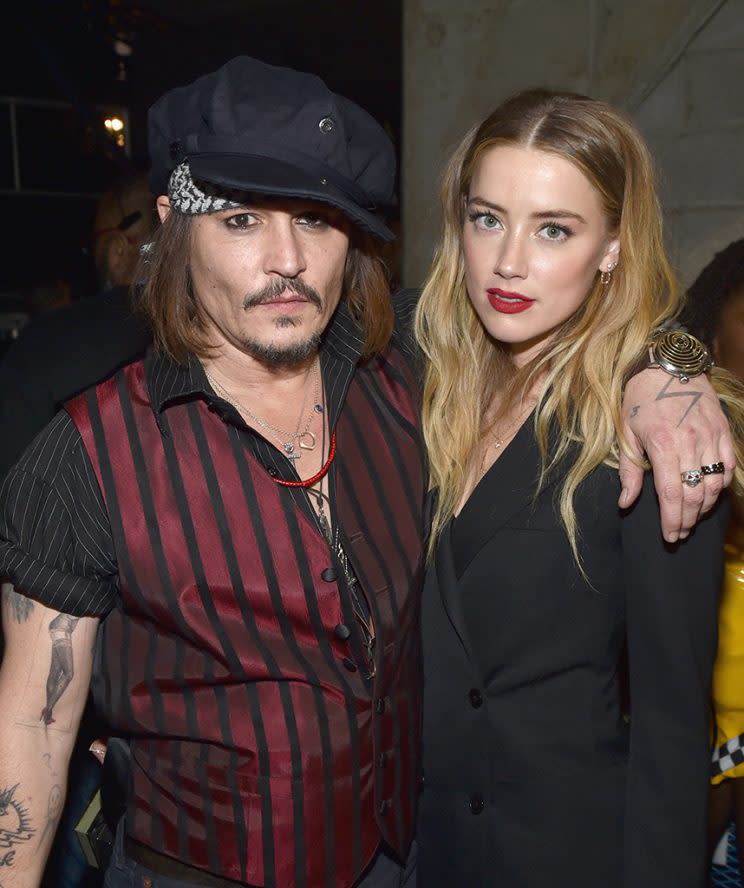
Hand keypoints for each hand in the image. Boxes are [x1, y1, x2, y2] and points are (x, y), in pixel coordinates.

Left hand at [618, 369, 733, 541]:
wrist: (668, 366)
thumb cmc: (640, 400)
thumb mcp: (625, 433)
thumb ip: (628, 471)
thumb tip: (625, 503)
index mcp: (662, 444)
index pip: (671, 494)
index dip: (672, 520)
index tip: (669, 536)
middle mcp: (690, 442)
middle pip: (694, 494)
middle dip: (687, 520)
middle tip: (679, 534)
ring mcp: (710, 436)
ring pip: (715, 484)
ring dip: (704, 507)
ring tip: (691, 518)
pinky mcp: (723, 431)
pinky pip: (728, 466)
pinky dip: (721, 486)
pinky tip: (709, 495)